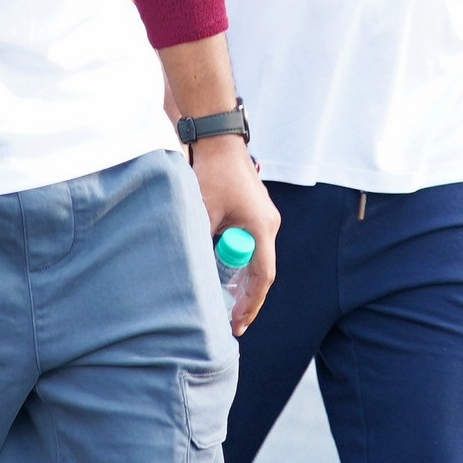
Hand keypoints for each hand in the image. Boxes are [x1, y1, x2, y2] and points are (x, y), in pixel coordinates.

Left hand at [187, 135, 277, 334]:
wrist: (217, 139)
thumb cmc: (212, 173)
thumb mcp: (203, 212)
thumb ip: (202, 243)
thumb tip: (194, 273)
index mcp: (261, 227)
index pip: (263, 276)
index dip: (251, 303)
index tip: (237, 323)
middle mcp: (268, 224)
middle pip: (261, 270)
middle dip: (245, 296)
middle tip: (229, 319)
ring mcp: (264, 217)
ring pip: (256, 257)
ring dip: (241, 278)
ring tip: (225, 302)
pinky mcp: (255, 211)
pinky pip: (251, 243)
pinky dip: (238, 260)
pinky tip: (223, 272)